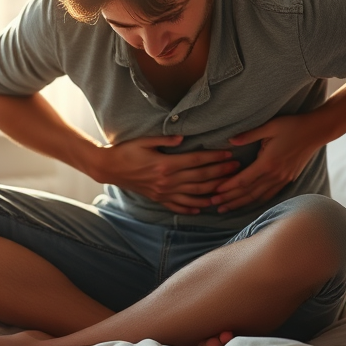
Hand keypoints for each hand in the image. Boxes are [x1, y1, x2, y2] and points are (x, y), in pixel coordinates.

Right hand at [92, 135, 239, 214]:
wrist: (109, 167)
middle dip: (220, 173)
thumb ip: (164, 140)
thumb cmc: (126, 150)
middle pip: (200, 178)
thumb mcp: (144, 140)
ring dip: (212, 192)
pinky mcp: (158, 198)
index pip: (196, 161)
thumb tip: (183, 137)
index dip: (214, 157)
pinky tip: (204, 208)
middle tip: (237, 169)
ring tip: (227, 188)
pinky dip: (192, 208)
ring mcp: (163, 192)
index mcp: (166, 164)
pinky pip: (178, 206)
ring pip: (194, 194)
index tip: (228, 154)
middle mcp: (167, 180)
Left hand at [212, 115, 323, 212]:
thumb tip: (230, 141)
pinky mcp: (287, 180)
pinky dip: (255, 201)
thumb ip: (249, 135)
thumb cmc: (292, 125)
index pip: (243, 180)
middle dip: (229, 199)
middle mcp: (275, 175)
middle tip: (213, 204)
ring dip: (240, 204)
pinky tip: (246, 204)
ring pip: (257, 197)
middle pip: (248, 193)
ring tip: (225, 208)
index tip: (214, 192)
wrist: (316, 131)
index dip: (227, 187)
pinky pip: (268, 195)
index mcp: (268, 163)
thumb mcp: (270, 126)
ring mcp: (282, 179)